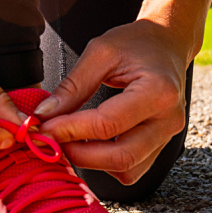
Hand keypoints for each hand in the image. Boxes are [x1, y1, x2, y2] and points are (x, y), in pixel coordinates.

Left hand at [35, 19, 189, 184]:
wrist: (167, 44)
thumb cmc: (137, 43)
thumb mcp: (100, 53)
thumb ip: (72, 87)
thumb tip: (44, 115)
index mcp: (158, 91)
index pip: (107, 124)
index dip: (70, 130)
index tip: (43, 128)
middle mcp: (168, 118)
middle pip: (120, 157)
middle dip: (79, 154)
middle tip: (52, 141)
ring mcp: (168, 135)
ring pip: (127, 170)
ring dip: (93, 163)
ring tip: (70, 142)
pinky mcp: (161, 144)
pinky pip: (133, 169)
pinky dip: (107, 164)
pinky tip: (92, 145)